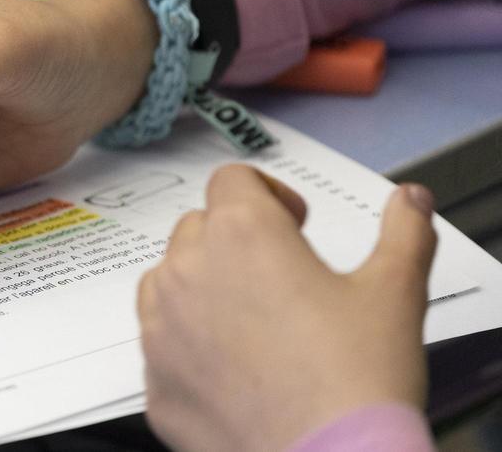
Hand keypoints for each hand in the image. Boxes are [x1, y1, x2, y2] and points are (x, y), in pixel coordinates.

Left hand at [138, 165, 436, 450]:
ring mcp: (161, 327)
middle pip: (197, 227)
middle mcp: (188, 271)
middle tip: (281, 277)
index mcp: (241, 234)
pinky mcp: (153, 379)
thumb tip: (407, 202)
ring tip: (255, 322)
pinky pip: (161, 344)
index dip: (267, 194)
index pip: (232, 179)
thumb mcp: (394, 292)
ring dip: (202, 287)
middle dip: (235, 240)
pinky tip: (236, 369)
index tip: (293, 224)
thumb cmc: (356, 381)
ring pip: (168, 281)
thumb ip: (402, 232)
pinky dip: (188, 346)